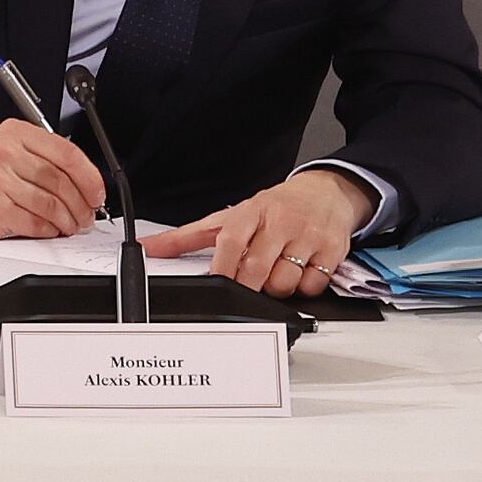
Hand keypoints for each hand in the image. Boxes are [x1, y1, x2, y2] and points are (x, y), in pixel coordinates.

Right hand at [0, 117, 108, 244]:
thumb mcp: (3, 155)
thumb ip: (40, 160)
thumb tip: (83, 182)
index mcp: (11, 133)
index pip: (65, 151)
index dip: (89, 175)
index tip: (97, 192)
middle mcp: (3, 152)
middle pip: (61, 179)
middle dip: (81, 203)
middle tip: (86, 215)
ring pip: (52, 203)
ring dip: (68, 220)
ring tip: (69, 226)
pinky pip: (37, 222)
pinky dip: (49, 230)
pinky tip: (48, 230)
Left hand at [150, 167, 370, 296]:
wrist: (325, 192)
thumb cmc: (274, 208)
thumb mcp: (230, 216)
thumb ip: (188, 236)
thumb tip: (149, 248)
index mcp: (251, 212)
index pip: (230, 241)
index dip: (222, 268)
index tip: (217, 283)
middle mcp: (279, 221)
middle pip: (257, 269)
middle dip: (248, 286)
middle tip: (247, 284)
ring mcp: (307, 235)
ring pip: (284, 282)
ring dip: (276, 288)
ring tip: (275, 272)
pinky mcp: (332, 250)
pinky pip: (312, 285)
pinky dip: (304, 288)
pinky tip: (300, 272)